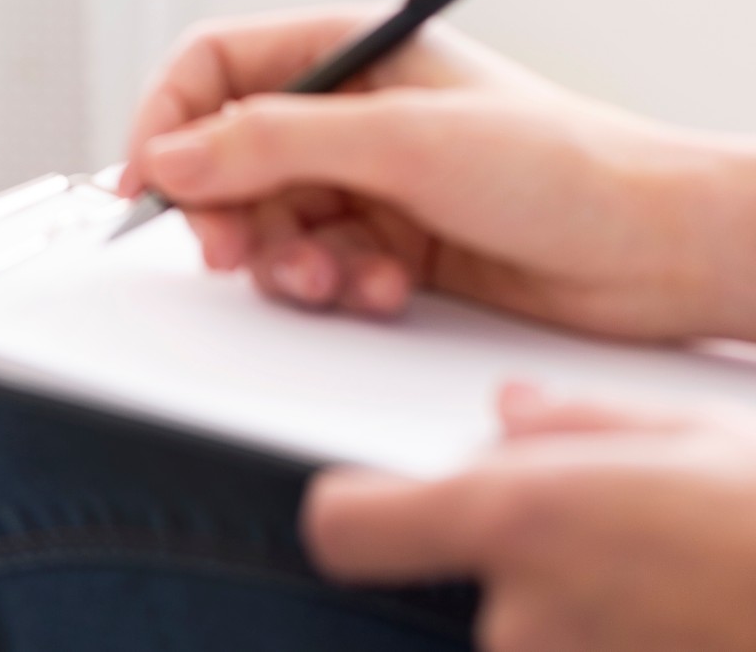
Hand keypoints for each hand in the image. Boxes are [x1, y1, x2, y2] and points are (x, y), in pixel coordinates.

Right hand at [116, 8, 755, 340]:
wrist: (659, 250)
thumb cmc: (563, 167)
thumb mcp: (400, 142)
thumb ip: (271, 143)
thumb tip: (169, 156)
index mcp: (349, 51)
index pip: (214, 67)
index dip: (168, 121)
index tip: (150, 184)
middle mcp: (349, 113)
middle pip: (227, 156)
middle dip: (226, 211)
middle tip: (235, 253)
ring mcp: (367, 181)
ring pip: (267, 222)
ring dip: (287, 260)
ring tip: (335, 279)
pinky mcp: (388, 244)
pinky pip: (316, 266)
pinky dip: (337, 286)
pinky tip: (386, 289)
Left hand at [306, 383, 755, 651]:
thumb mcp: (696, 434)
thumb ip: (579, 430)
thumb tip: (511, 420)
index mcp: (521, 520)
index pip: (347, 527)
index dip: (367, 514)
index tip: (392, 506)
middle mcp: (527, 617)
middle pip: (480, 588)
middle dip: (542, 568)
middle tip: (645, 543)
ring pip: (549, 639)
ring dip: (601, 619)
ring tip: (695, 584)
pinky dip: (639, 644)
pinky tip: (703, 619)